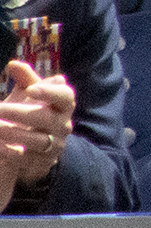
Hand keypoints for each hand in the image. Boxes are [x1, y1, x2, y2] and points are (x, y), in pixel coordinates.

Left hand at [0, 59, 75, 185]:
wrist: (38, 147)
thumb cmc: (35, 112)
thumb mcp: (32, 95)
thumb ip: (25, 79)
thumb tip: (12, 64)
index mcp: (64, 105)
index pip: (65, 96)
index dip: (50, 92)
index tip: (31, 89)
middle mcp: (63, 125)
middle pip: (44, 118)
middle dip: (17, 113)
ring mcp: (54, 145)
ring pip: (34, 139)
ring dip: (11, 133)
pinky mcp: (43, 163)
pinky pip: (25, 158)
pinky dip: (9, 151)